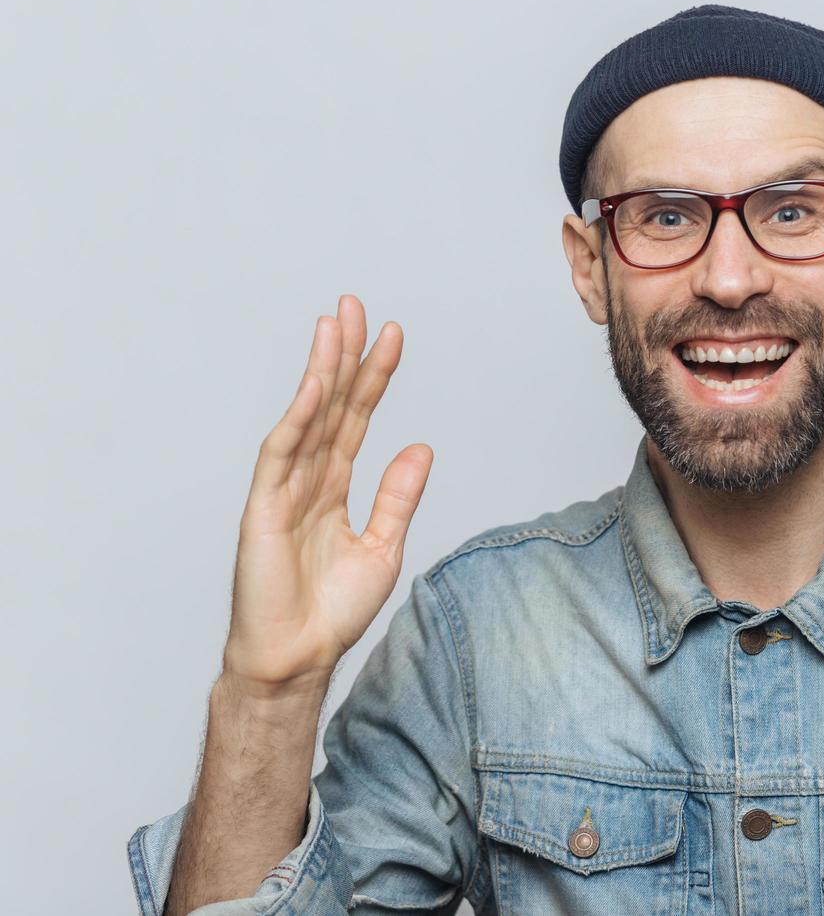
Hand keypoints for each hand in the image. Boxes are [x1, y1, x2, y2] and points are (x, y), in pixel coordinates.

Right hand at [222, 294, 432, 696]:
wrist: (298, 657)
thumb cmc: (332, 611)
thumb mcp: (383, 547)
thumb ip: (398, 497)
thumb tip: (421, 447)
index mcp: (334, 488)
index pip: (357, 419)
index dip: (373, 377)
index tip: (392, 335)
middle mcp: (308, 481)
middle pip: (330, 405)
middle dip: (342, 355)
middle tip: (355, 306)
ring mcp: (282, 491)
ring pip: (307, 418)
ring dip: (321, 371)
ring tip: (334, 324)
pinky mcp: (262, 508)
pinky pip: (283, 454)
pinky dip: (300, 419)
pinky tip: (316, 386)